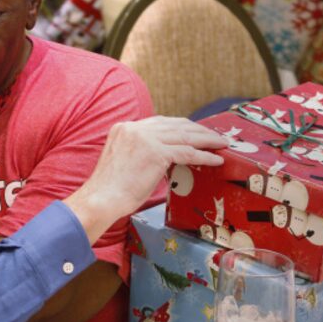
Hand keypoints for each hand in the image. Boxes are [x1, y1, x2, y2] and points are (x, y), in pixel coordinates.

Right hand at [64, 117, 226, 243]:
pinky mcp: (156, 153)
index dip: (181, 127)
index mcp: (124, 127)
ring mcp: (145, 138)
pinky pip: (188, 152)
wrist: (101, 199)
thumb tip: (166, 156)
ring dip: (207, 140)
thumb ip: (141, 151)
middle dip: (198, 130)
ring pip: (185, 135)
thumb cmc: (111, 189)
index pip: (160, 122)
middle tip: (215, 136)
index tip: (195, 132)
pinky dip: (204, 156)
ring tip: (221, 144)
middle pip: (175, 124)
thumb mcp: (124, 160)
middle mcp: (134, 128)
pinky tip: (216, 159)